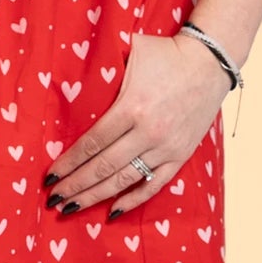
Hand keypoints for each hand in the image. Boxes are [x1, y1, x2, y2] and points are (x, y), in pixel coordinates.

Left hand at [43, 31, 233, 217]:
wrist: (211, 62)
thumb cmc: (167, 54)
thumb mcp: (132, 51)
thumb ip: (104, 65)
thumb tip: (71, 73)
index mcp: (132, 107)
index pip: (92, 143)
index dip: (69, 162)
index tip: (50, 176)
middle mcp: (149, 132)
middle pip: (103, 167)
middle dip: (75, 185)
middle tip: (54, 200)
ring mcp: (166, 147)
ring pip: (125, 180)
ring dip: (96, 196)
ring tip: (72, 208)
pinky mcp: (181, 155)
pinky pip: (154, 184)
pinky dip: (133, 199)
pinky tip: (113, 210)